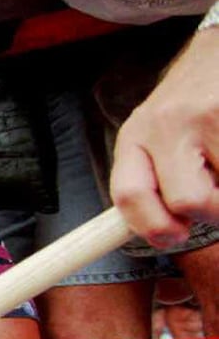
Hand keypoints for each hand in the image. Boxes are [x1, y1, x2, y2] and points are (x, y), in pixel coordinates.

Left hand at [109, 91, 218, 247]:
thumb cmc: (189, 102)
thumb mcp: (154, 134)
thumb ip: (153, 178)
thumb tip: (167, 233)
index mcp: (135, 138)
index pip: (128, 195)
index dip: (153, 228)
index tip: (175, 236)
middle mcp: (165, 126)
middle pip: (186, 200)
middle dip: (213, 215)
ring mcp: (206, 117)